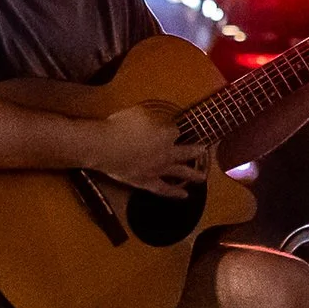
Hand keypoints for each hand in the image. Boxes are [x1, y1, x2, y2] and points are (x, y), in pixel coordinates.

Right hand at [89, 104, 209, 196]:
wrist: (104, 147)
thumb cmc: (120, 126)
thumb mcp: (138, 113)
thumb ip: (151, 118)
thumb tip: (155, 120)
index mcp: (166, 134)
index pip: (176, 131)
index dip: (172, 130)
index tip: (170, 129)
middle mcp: (167, 152)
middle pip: (186, 152)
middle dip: (196, 150)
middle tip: (204, 150)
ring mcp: (158, 168)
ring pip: (181, 172)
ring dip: (193, 174)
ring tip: (202, 178)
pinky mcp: (147, 181)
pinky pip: (164, 189)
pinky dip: (174, 192)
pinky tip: (184, 195)